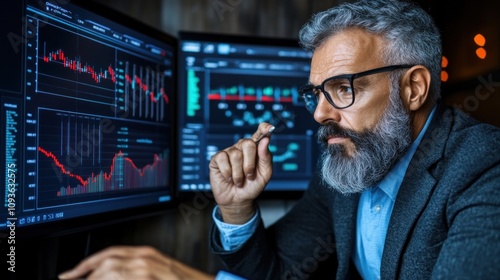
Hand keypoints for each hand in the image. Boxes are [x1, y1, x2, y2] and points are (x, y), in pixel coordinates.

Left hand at [58, 245, 213, 279]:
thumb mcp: (156, 270)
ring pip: (112, 272)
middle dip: (86, 275)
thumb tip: (107, 274)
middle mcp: (146, 259)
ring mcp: (150, 270)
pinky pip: (126, 278)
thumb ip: (134, 270)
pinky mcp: (154, 278)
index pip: (109, 253)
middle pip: (106, 262)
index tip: (70, 274)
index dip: (86, 264)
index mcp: (146, 254)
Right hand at [209, 122, 273, 223]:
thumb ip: (266, 158)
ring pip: (236, 155)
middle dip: (250, 163)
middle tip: (249, 175)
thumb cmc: (252, 186)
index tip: (268, 128)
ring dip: (239, 173)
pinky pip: (223, 159)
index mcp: (255, 149)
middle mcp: (242, 147)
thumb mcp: (265, 175)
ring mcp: (229, 152)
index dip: (263, 128)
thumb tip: (265, 140)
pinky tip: (229, 178)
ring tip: (239, 181)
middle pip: (248, 143)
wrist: (238, 200)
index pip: (259, 134)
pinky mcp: (217, 158)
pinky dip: (228, 173)